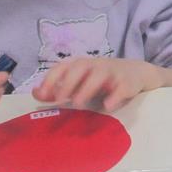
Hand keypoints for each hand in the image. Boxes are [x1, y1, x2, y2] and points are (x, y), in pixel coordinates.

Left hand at [32, 58, 164, 112]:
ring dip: (87, 87)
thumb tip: (35, 93)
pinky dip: (114, 96)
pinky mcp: (127, 82)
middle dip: (68, 82)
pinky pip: (121, 87)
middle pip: (80, 67)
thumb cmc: (101, 80)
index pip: (62, 67)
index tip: (41, 94)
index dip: (51, 79)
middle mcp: (95, 66)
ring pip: (99, 75)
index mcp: (81, 66)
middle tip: (60, 98)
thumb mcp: (79, 82)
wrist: (135, 73)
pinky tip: (108, 106)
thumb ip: (57, 89)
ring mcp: (112, 72)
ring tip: (79, 103)